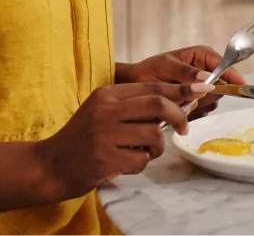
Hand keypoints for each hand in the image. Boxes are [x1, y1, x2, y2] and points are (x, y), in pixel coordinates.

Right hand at [35, 81, 211, 200]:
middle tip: (185, 128)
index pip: (152, 87)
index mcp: (106, 94)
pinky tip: (125, 163)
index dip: (181, 88)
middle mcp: (105, 111)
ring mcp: (104, 135)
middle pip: (157, 105)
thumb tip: (175, 102)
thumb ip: (132, 105)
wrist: (49, 165)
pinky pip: (141, 160)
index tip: (204, 87)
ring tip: (141, 151)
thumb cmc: (82, 138)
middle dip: (179, 115)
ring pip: (153, 135)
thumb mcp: (101, 111)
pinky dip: (141, 164)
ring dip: (156, 147)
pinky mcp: (105, 159)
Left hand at [118, 46, 247, 119]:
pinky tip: (180, 108)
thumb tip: (207, 79)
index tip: (242, 85)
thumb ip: (187, 73)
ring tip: (180, 102)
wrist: (134, 87)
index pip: (224, 64)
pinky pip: (204, 110)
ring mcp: (202, 87)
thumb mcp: (166, 67)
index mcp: (202, 56)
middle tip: (189, 98)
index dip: (233, 75)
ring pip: (214, 100)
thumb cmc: (149, 71)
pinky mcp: (197, 101)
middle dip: (208, 94)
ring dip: (199, 104)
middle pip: (222, 85)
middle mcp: (206, 70)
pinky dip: (194, 112)